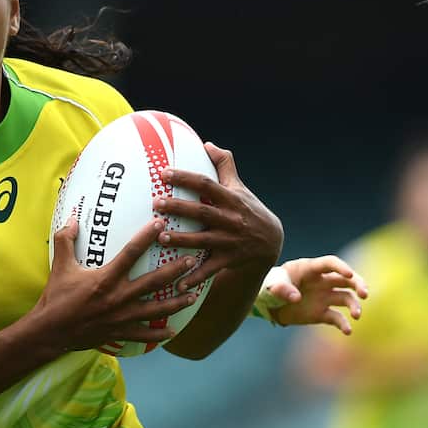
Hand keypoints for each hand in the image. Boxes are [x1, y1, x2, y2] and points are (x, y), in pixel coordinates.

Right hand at [32, 218, 201, 350]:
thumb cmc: (56, 297)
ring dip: (177, 302)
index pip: (131, 253)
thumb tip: (73, 217)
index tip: (161, 224)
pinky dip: (159, 334)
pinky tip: (172, 331)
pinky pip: (144, 334)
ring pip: (156, 309)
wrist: (51, 331)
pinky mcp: (119, 332)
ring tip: (194, 295)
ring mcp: (121, 317)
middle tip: (192, 260)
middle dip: (176, 270)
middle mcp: (118, 297)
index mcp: (105, 278)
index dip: (146, 237)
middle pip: (154, 282)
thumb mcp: (59, 266)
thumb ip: (66, 240)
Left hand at [153, 143, 283, 289]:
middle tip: (156, 203)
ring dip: (182, 240)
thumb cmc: (247, 209)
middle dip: (180, 208)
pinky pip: (209, 270)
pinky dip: (194, 277)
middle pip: (203, 212)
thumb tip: (206, 144)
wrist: (271, 241)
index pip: (207, 184)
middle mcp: (231, 219)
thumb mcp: (239, 187)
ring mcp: (230, 241)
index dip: (186, 178)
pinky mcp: (228, 260)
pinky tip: (176, 283)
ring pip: (203, 241)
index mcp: (231, 199)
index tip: (164, 172)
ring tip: (160, 236)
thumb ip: (224, 165)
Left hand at [265, 255, 368, 333]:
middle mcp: (322, 281)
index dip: (341, 267)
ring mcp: (324, 297)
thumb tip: (296, 298)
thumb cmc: (271, 287)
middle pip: (346, 279)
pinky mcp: (322, 313)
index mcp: (311, 269)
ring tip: (357, 315)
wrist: (268, 304)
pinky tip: (348, 331)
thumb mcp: (272, 285)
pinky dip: (343, 324)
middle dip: (358, 284)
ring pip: (346, 298)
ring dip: (354, 305)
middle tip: (365, 294)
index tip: (349, 275)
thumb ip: (282, 289)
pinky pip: (337, 318)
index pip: (331, 263)